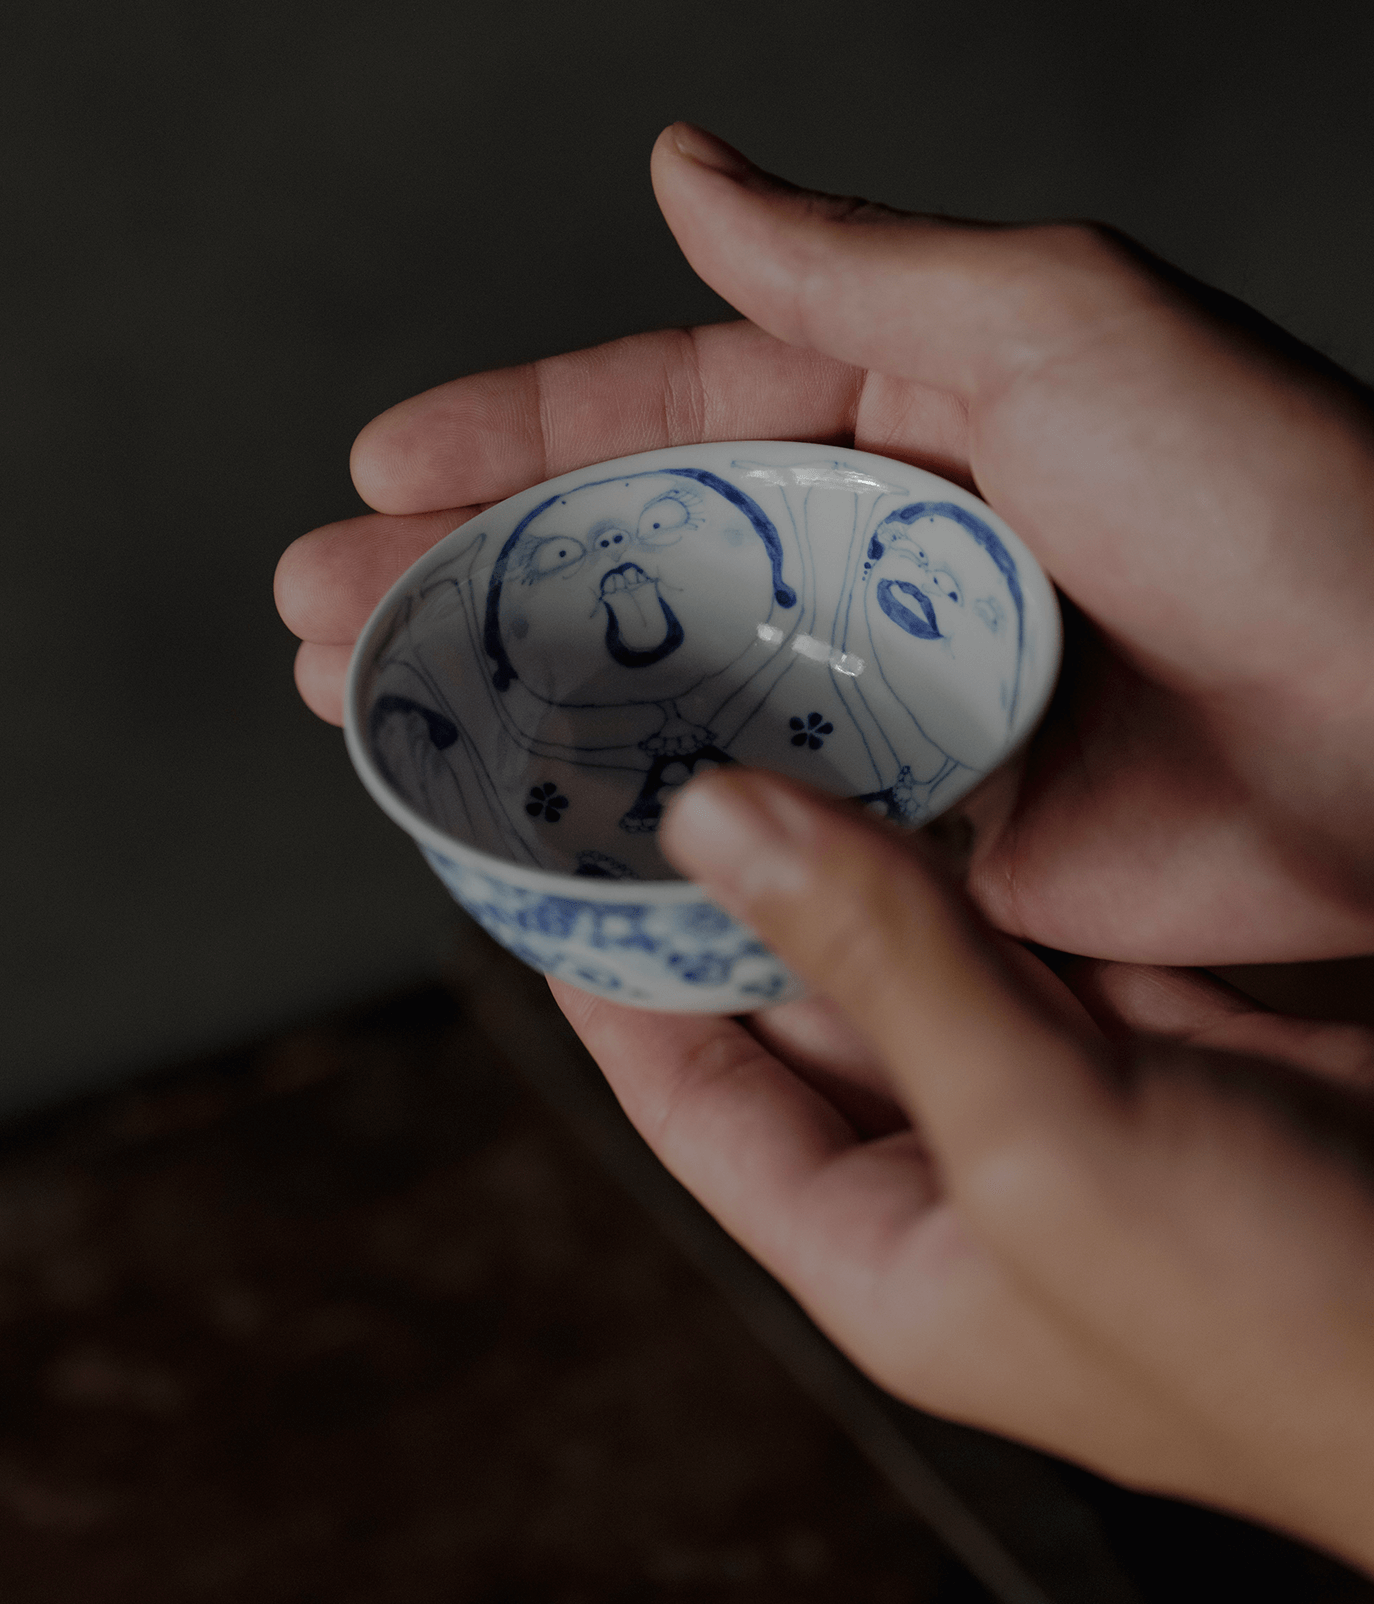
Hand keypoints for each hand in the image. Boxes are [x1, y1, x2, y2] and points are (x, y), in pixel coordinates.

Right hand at [276, 123, 1373, 964]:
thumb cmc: (1274, 500)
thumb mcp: (1059, 325)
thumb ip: (854, 267)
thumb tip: (680, 165)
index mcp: (908, 405)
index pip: (671, 406)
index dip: (518, 434)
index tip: (376, 465)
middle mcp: (889, 547)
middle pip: (637, 564)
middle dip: (472, 582)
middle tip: (321, 615)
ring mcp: (905, 697)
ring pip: (674, 699)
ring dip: (523, 709)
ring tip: (371, 712)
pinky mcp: (939, 834)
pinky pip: (761, 826)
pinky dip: (648, 831)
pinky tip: (531, 834)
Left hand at [545, 767, 1373, 1567]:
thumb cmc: (1296, 1321)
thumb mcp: (1047, 1147)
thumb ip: (885, 973)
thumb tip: (717, 829)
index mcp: (890, 1249)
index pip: (695, 1097)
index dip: (615, 977)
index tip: (554, 849)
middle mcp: (960, 1173)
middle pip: (799, 1008)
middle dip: (733, 885)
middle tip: (664, 746)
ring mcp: (1064, 1100)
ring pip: (919, 952)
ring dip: (857, 851)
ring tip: (772, 719)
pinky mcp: (1161, 1037)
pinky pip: (1034, 928)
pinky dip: (989, 851)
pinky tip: (939, 755)